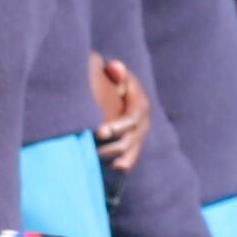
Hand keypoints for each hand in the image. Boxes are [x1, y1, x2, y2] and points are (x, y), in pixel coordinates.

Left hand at [91, 55, 150, 171]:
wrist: (116, 91)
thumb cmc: (112, 79)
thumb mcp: (115, 71)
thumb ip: (115, 70)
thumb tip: (116, 68)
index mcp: (140, 104)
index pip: (131, 120)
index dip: (117, 127)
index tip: (100, 132)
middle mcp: (142, 123)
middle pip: (130, 140)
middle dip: (112, 147)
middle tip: (94, 151)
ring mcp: (138, 137)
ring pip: (130, 154)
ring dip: (113, 159)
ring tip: (96, 161)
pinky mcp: (132, 147)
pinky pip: (128, 161)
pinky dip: (118, 166)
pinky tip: (104, 169)